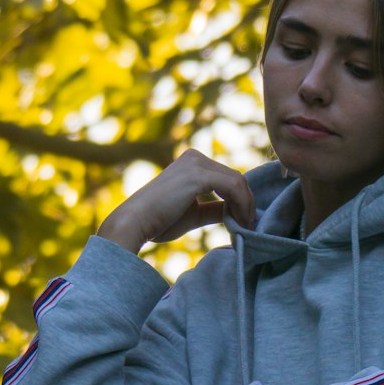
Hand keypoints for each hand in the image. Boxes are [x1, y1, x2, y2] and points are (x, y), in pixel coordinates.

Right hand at [97, 149, 255, 250]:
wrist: (135, 223)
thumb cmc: (158, 221)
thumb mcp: (194, 214)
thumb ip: (214, 209)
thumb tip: (236, 213)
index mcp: (192, 163)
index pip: (228, 177)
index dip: (242, 200)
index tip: (244, 222)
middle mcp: (195, 157)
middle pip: (236, 177)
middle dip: (247, 203)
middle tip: (249, 226)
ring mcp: (196, 163)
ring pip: (238, 181)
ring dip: (246, 206)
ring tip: (244, 227)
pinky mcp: (197, 175)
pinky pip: (233, 187)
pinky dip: (241, 205)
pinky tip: (239, 222)